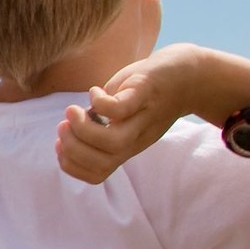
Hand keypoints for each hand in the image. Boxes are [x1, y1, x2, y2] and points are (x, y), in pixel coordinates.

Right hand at [55, 44, 210, 183]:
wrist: (189, 73)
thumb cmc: (147, 92)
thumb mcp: (123, 116)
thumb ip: (100, 123)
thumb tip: (71, 125)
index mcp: (128, 146)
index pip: (98, 174)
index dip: (71, 165)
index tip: (60, 144)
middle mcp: (136, 138)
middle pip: (103, 163)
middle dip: (73, 148)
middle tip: (63, 126)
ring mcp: (143, 117)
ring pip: (114, 142)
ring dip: (84, 129)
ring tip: (72, 111)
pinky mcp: (146, 93)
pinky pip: (122, 108)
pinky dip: (100, 103)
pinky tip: (95, 92)